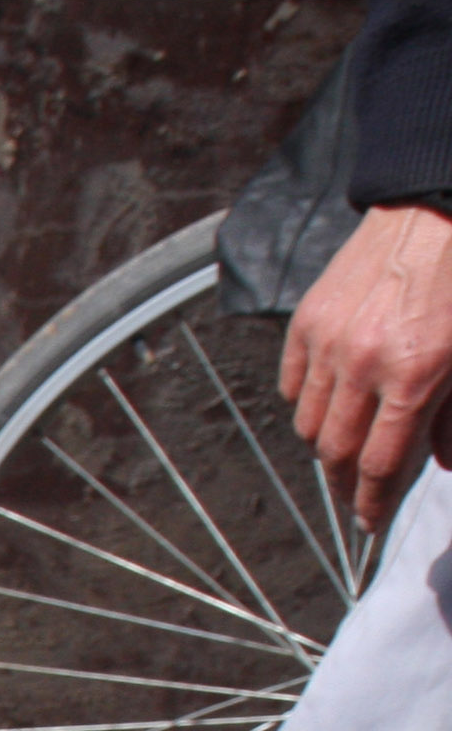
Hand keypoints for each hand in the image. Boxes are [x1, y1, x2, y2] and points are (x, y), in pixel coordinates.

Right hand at [283, 203, 451, 531]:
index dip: (372, 503)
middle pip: (333, 453)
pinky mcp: (307, 320)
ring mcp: (328, 342)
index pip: (379, 464)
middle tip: (357, 494)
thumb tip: (442, 461)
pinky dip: (307, 402)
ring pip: (307, 423)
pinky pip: (293, 383)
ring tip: (345, 447)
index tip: (370, 523)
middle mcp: (363, 365)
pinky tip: (331, 400)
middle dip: (344, 484)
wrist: (440, 206)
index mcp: (415, 376)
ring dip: (325, 445)